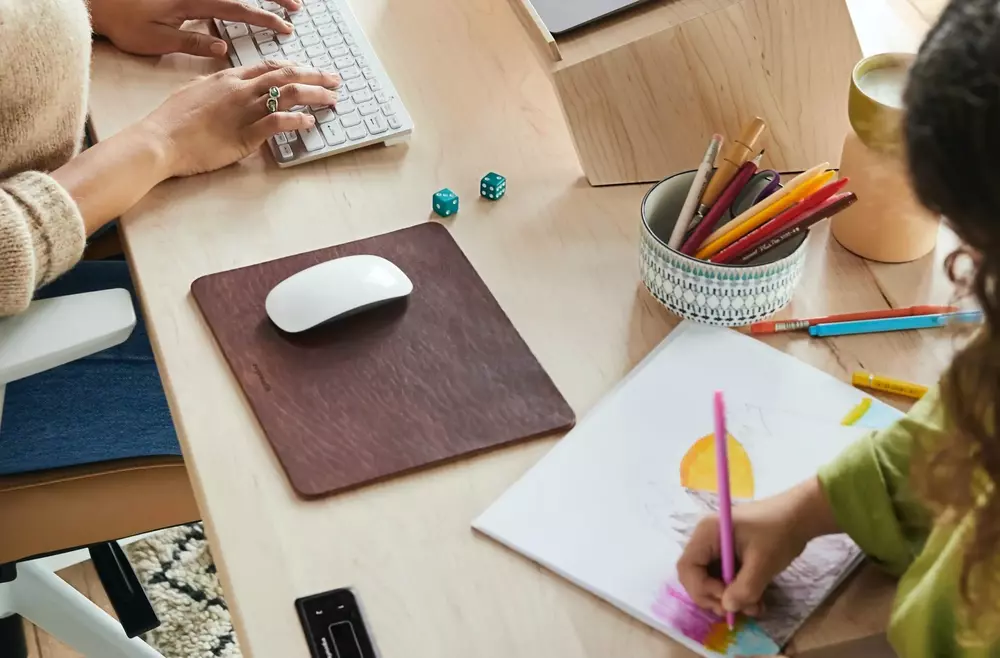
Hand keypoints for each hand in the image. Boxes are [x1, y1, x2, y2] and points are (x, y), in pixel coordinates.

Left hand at [90, 0, 298, 57]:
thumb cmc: (120, 21)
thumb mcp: (154, 39)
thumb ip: (190, 41)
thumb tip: (222, 46)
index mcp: (191, 1)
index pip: (236, 8)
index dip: (264, 17)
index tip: (284, 27)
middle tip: (297, 6)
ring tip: (283, 0)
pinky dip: (238, 1)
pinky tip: (249, 4)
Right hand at [139, 60, 340, 176]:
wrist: (160, 140)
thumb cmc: (172, 120)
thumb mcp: (195, 92)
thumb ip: (217, 88)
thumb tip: (229, 87)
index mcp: (228, 78)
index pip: (269, 67)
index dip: (294, 68)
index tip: (311, 71)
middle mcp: (240, 90)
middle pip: (285, 76)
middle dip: (314, 76)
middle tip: (334, 80)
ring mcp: (243, 111)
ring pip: (287, 95)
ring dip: (314, 96)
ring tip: (332, 99)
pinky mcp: (245, 135)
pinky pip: (277, 123)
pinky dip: (297, 120)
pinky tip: (309, 122)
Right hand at [676, 478, 838, 616]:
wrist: (801, 515)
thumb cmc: (779, 533)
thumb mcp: (763, 563)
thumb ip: (744, 588)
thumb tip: (728, 607)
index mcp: (707, 533)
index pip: (688, 567)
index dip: (701, 589)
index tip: (726, 601)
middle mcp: (707, 539)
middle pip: (696, 575)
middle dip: (714, 597)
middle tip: (737, 611)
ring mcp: (718, 546)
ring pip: (711, 579)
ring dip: (729, 598)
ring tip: (754, 607)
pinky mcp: (730, 553)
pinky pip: (724, 577)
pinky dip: (737, 591)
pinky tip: (756, 600)